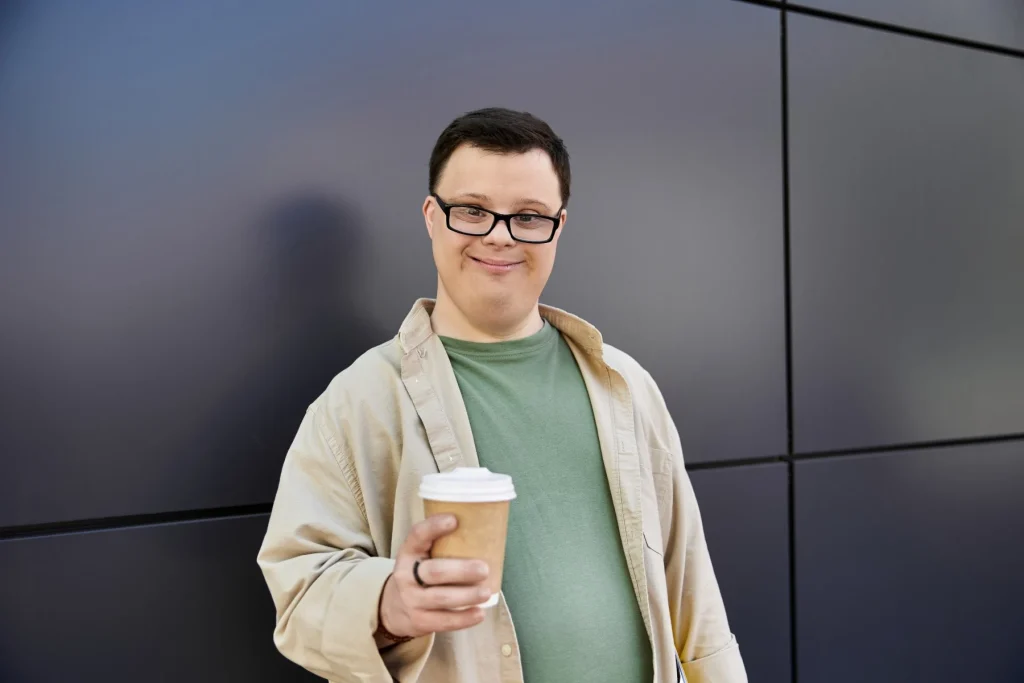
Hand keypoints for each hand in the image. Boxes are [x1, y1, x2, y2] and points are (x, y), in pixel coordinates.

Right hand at [377, 514, 490, 639]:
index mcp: (408, 552)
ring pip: (440, 598)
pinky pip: (443, 621)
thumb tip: (485, 529)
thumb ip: (442, 544)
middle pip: (434, 571)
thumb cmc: (419, 574)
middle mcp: (406, 576)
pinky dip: (463, 618)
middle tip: (484, 569)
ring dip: (466, 595)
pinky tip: (479, 613)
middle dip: (461, 571)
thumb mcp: (421, 555)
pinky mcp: (419, 621)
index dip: (433, 527)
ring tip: (486, 592)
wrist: (394, 607)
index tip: (454, 520)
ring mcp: (411, 600)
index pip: (417, 535)